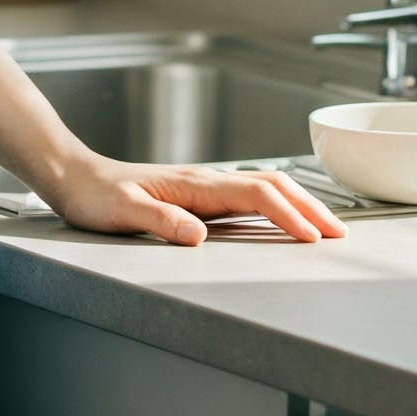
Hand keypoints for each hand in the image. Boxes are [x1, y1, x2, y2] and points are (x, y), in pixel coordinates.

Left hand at [41, 151, 349, 246]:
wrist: (75, 177)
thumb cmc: (95, 196)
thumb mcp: (123, 213)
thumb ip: (160, 222)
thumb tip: (199, 235)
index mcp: (195, 185)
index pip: (256, 195)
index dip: (288, 215)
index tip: (312, 238)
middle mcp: (205, 181)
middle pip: (272, 185)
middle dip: (310, 207)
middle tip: (340, 234)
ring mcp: (204, 186)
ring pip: (265, 186)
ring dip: (299, 203)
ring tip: (325, 227)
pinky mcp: (198, 195)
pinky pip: (249, 196)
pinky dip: (278, 205)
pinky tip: (283, 220)